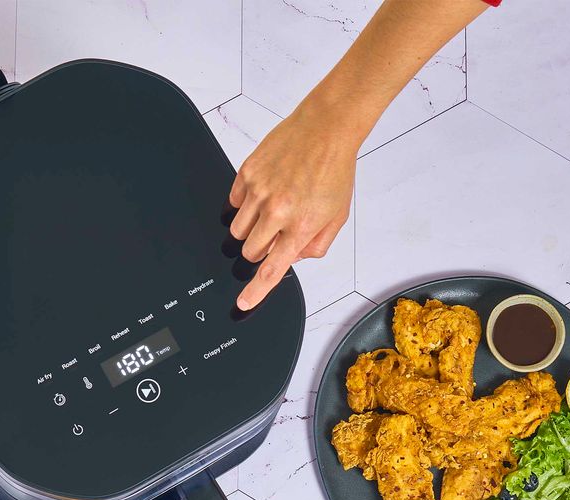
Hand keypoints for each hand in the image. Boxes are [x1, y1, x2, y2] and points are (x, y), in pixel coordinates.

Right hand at [229, 103, 357, 309]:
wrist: (327, 127)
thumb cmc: (334, 169)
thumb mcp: (336, 217)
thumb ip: (314, 245)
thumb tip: (292, 257)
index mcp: (300, 226)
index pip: (271, 269)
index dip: (255, 291)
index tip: (244, 302)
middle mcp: (276, 210)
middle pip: (250, 251)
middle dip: (260, 249)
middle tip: (276, 232)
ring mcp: (258, 191)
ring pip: (237, 230)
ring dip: (251, 228)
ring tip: (271, 209)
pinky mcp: (246, 173)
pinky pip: (233, 202)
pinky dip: (245, 204)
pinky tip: (264, 191)